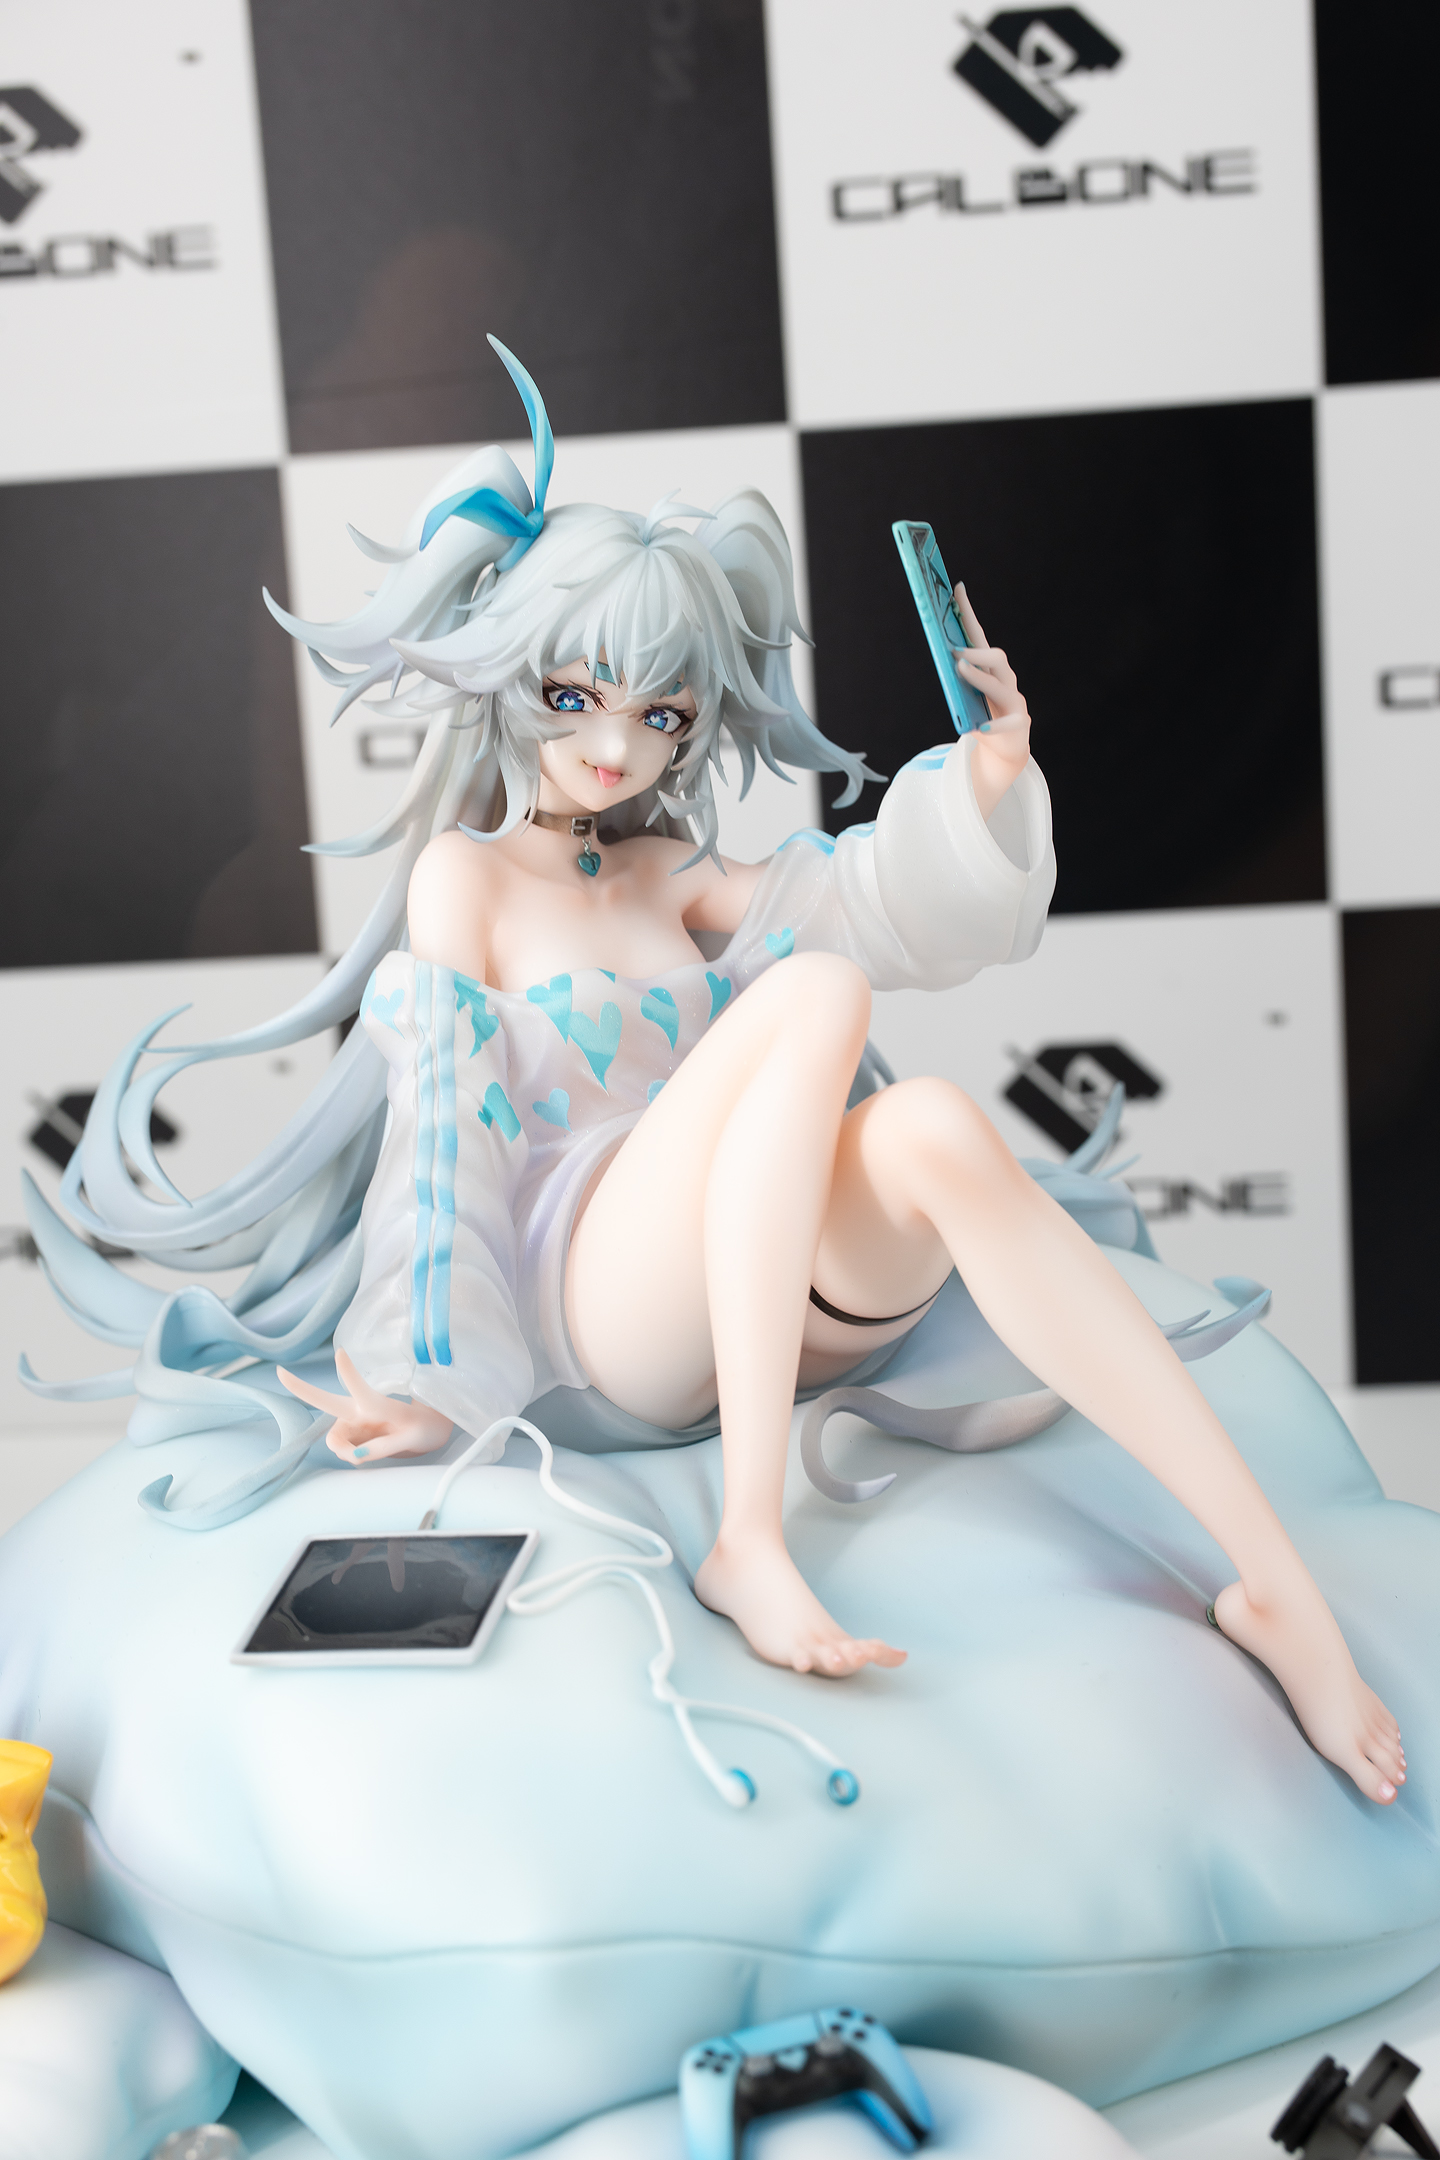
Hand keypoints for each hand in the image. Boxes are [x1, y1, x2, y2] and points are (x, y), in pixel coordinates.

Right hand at [276, 1347, 453, 1465]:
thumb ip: (383, 1447)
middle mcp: (357, 1409)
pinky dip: (351, 1456)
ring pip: (335, 1441)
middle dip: (301, 1388)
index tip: (340, 1353)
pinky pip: (342, 1450)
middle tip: (280, 1373)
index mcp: (375, 1404)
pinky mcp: (350, 1433)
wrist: (425, 1431)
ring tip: (372, 1453)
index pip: (360, 1388)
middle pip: (325, 1401)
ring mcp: (351, 1421)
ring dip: (346, 1452)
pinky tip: (369, 1450)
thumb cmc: (421, 1428)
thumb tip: (355, 1456)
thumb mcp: (411, 1439)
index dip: (349, 1373)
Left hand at [952, 585, 1031, 820]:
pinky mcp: (1019, 724)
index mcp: (991, 670)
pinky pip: (1006, 723)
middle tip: (955, 650)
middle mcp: (1007, 681)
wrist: (1006, 751)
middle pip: (997, 658)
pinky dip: (992, 725)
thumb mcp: (966, 698)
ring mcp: (1016, 702)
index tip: (956, 589)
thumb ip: (957, 681)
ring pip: (1001, 685)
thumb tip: (942, 657)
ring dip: (979, 678)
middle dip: (977, 651)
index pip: (979, 637)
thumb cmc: (981, 718)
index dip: (968, 613)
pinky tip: (978, 727)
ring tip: (961, 671)